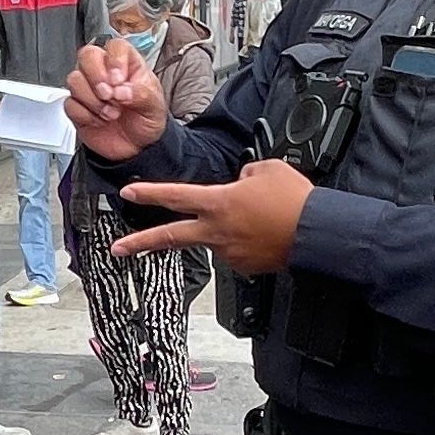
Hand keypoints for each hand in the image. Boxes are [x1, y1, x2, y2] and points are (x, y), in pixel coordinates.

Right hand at [65, 38, 169, 161]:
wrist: (137, 147)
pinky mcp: (77, 106)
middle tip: (109, 95)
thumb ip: (141, 94)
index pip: (115, 47)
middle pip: (87, 55)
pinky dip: (85, 115)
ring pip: (74, 79)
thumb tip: (122, 90)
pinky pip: (69, 104)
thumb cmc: (146, 120)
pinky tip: (99, 121)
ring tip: (111, 113)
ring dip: (92, 100)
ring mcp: (88, 88)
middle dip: (96, 77)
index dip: (114, 60)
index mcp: (127, 65)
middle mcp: (105, 72)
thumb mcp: (154, 107)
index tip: (119, 80)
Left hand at [112, 158, 311, 271]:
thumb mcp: (266, 169)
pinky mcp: (244, 266)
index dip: (149, 192)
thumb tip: (238, 182)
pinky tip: (267, 232)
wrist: (316, 233)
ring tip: (263, 218)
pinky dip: (247, 239)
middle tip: (118, 249)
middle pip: (171, 236)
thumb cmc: (294, 201)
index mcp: (218, 202)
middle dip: (140, 243)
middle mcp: (217, 231)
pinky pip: (238, 248)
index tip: (128, 192)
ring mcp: (229, 252)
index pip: (175, 195)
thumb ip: (244, 173)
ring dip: (231, 228)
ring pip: (217, 236)